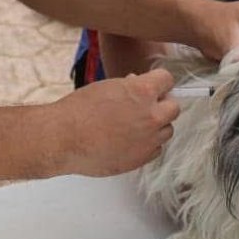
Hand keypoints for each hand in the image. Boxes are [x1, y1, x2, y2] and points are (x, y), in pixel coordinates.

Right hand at [53, 70, 178, 176]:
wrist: (64, 139)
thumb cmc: (79, 111)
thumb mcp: (107, 87)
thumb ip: (130, 87)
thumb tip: (139, 85)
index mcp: (143, 92)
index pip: (167, 79)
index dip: (158, 82)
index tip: (153, 86)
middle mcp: (152, 115)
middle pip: (174, 108)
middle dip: (161, 106)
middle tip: (144, 108)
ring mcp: (149, 139)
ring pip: (167, 131)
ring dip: (156, 127)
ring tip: (134, 127)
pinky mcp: (142, 158)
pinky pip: (156, 149)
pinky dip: (147, 145)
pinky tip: (130, 141)